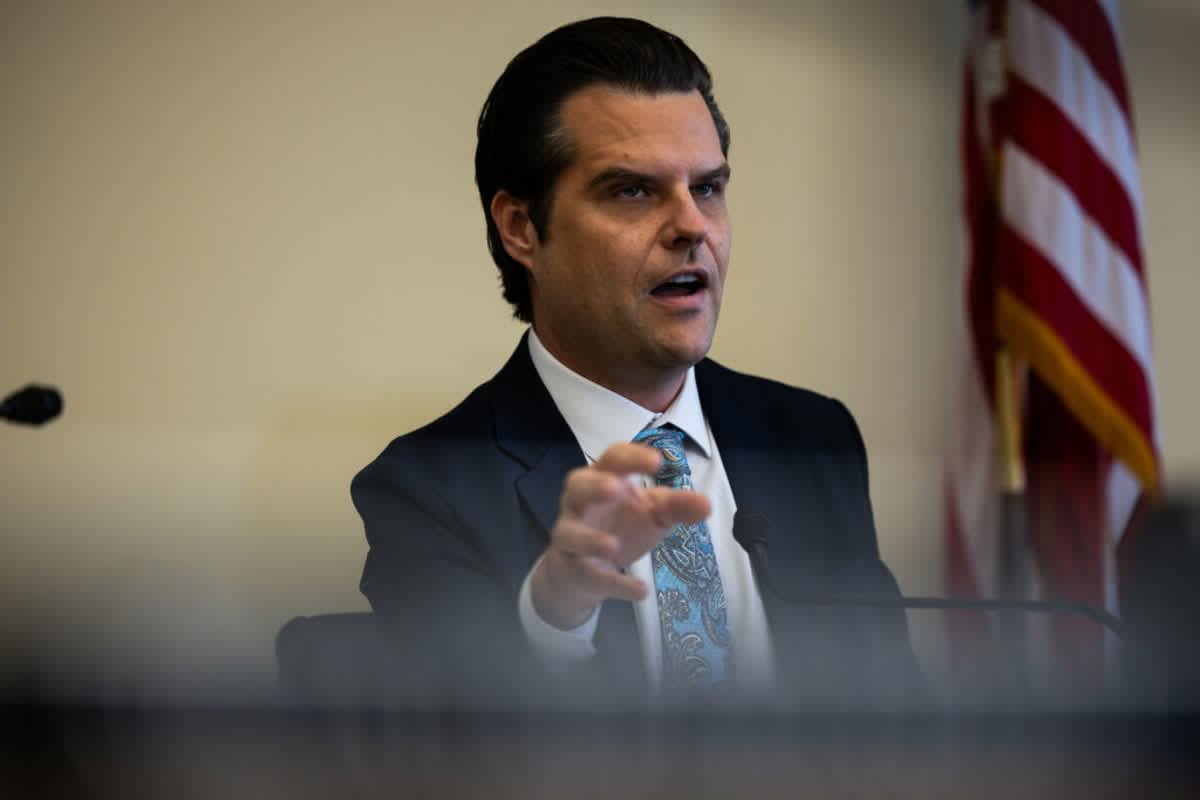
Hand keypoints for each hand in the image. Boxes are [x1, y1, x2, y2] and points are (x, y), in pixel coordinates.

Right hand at [529, 442, 711, 629]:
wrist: (584, 570)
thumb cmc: (620, 526)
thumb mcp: (652, 513)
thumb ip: (677, 506)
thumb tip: (707, 505)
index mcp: (603, 479)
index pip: (613, 459)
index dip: (632, 457)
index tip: (657, 462)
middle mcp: (580, 503)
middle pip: (577, 485)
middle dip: (594, 487)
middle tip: (615, 489)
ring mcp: (571, 536)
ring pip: (570, 533)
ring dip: (590, 539)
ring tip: (614, 546)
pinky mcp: (574, 569)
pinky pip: (590, 575)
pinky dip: (615, 583)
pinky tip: (640, 590)